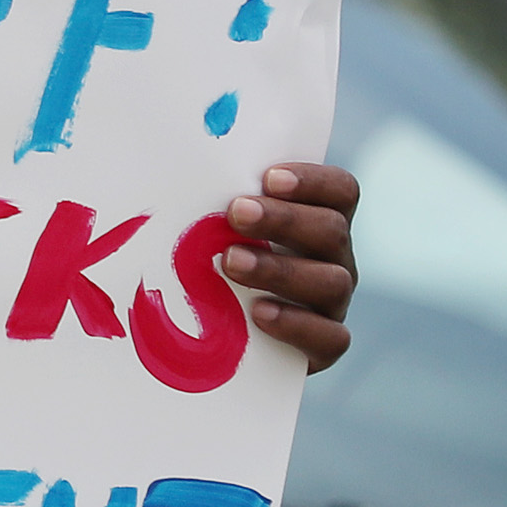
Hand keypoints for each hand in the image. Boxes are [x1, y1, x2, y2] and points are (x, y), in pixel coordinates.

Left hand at [224, 163, 357, 372]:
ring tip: (232, 262)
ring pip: (332, 281)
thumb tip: (166, 161)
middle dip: (284, 219)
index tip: (268, 177)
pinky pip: (330, 337)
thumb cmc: (207, 264)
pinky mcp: (323, 345)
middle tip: (235, 212)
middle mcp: (333, 259)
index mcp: (317, 220)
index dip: (312, 180)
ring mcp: (332, 303)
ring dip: (280, 269)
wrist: (215, 340)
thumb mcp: (211, 227)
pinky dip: (295, 324)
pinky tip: (258, 313)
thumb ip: (211, 198)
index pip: (340, 190)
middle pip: (333, 230)